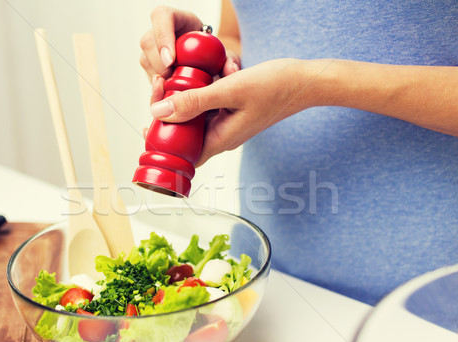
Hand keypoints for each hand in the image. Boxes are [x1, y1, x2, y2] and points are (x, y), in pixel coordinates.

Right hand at [139, 6, 240, 81]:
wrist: (205, 62)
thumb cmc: (212, 53)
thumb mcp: (224, 54)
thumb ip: (230, 60)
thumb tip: (231, 71)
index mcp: (176, 18)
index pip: (162, 17)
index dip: (163, 38)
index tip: (171, 60)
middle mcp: (158, 31)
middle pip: (148, 42)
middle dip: (158, 64)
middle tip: (172, 81)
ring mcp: (151, 49)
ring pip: (145, 61)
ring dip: (159, 79)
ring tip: (175, 90)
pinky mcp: (149, 67)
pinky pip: (148, 77)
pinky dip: (159, 89)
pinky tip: (170, 96)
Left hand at [149, 58, 318, 166]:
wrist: (305, 81)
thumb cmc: (275, 87)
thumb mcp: (229, 90)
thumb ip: (194, 101)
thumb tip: (160, 111)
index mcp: (222, 140)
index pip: (183, 154)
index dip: (163, 141)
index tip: (152, 119)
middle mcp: (224, 135)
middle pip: (186, 133)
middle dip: (172, 111)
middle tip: (163, 87)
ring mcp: (229, 123)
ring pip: (197, 115)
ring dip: (189, 96)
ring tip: (187, 75)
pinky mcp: (233, 110)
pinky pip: (210, 103)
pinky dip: (206, 88)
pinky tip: (213, 72)